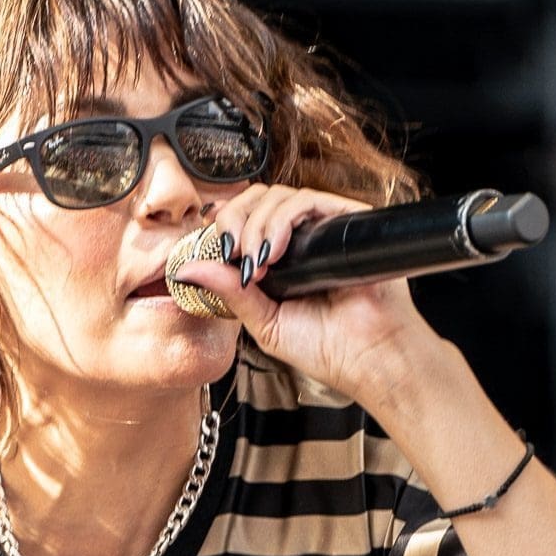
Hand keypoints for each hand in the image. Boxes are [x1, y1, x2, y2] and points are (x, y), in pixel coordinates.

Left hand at [173, 182, 455, 420]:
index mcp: (279, 261)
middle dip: (235, 221)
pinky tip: (275, 248)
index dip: (225, 227)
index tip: (218, 254)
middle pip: (257, 200)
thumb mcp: (263, 322)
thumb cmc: (326, 348)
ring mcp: (323, 229)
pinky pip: (308, 200)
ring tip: (257, 260)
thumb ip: (229, 292)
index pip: (244, 220)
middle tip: (234, 254)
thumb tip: (187, 269)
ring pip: (278, 197)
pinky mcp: (345, 221)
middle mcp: (300, 240)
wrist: (368, 358)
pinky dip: (283, 218)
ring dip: (256, 225)